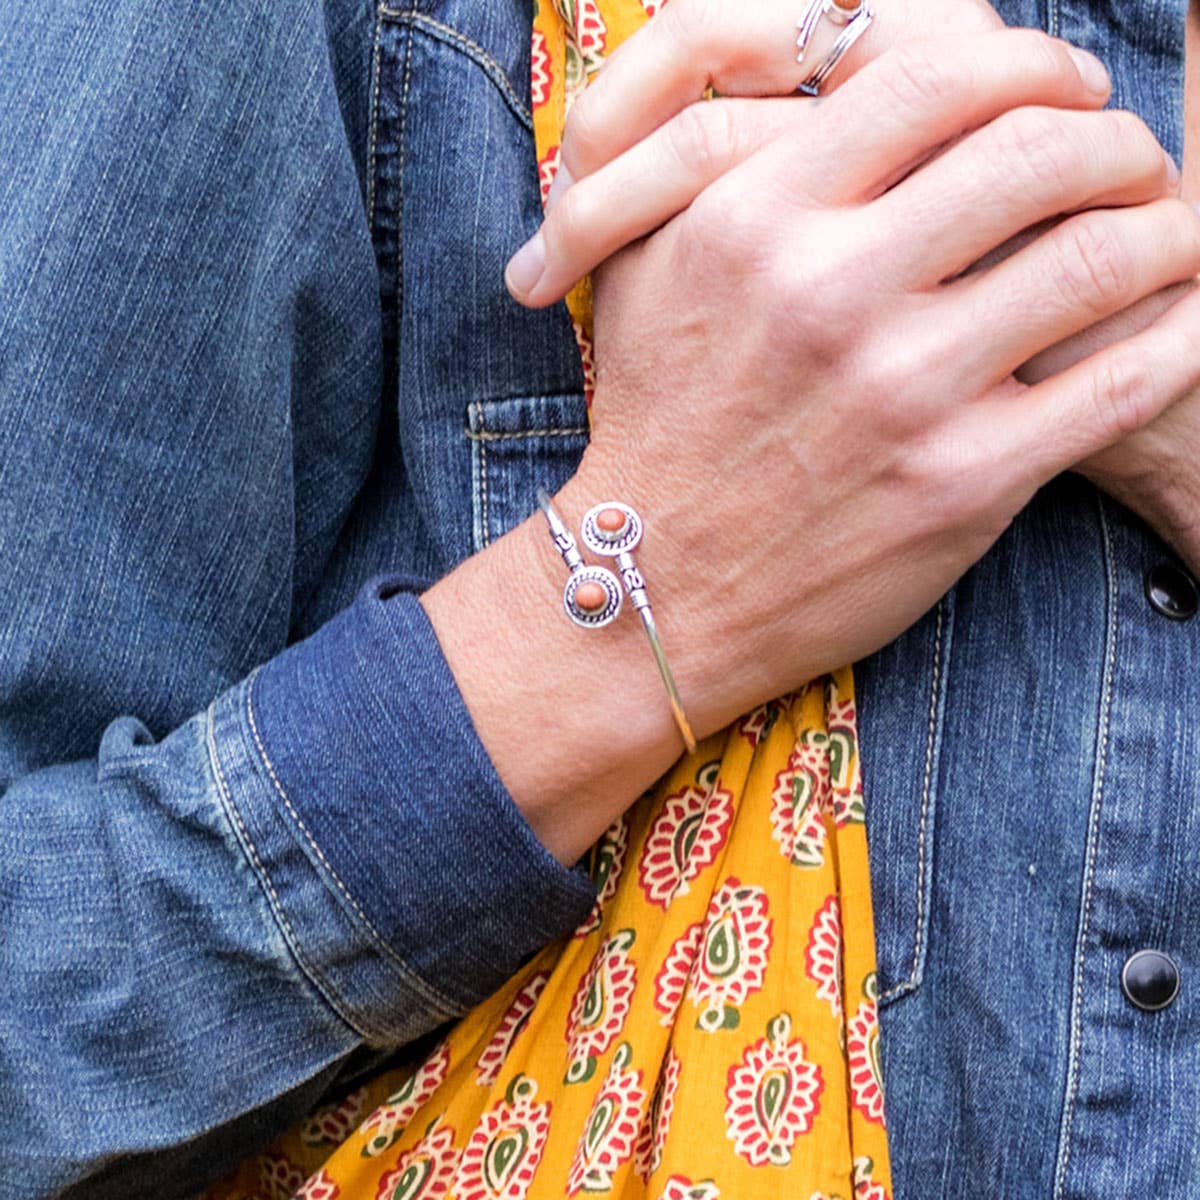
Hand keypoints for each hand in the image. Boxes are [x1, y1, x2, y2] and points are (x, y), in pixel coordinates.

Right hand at [427, 31, 1199, 864]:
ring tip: (1163, 239)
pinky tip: (1177, 324)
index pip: (938, 78)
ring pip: (1105, 256)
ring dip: (1166, 231)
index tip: (1061, 90)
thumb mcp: (648, 274)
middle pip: (1041, 150)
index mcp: (752, 221)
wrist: (656, 587)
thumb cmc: (658, 425)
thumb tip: (848, 86)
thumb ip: (735, 167)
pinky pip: (1122, 381)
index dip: (1031, 63)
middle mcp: (829, 294)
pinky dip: (1178, 336)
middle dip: (1114, 140)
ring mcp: (902, 393)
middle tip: (1126, 164)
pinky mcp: (962, 484)